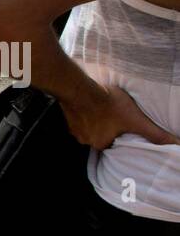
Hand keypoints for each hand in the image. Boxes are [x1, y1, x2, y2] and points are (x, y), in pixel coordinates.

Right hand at [62, 83, 179, 150]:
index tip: (123, 128)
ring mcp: (74, 130)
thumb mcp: (137, 120)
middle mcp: (85, 141)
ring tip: (104, 110)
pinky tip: (91, 105)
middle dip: (107, 129)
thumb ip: (155, 134)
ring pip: (89, 129)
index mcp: (101, 144)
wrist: (81, 90)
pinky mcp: (67, 118)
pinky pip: (78, 120)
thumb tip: (175, 144)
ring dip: (96, 122)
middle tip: (115, 117)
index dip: (120, 136)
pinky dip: (85, 115)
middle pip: (100, 137)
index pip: (113, 145)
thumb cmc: (109, 105)